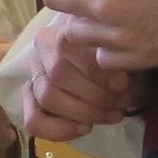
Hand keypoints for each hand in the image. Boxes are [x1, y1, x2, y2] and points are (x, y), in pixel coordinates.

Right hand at [19, 15, 138, 141]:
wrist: (111, 55)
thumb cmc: (116, 50)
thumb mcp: (121, 47)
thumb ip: (118, 58)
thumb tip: (118, 81)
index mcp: (61, 28)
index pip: (67, 49)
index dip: (96, 71)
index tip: (123, 83)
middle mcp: (41, 50)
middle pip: (57, 75)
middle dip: (94, 95)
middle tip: (121, 102)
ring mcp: (34, 75)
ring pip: (47, 97)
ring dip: (83, 111)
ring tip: (111, 115)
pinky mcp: (33, 100)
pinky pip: (34, 120)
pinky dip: (59, 130)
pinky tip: (85, 129)